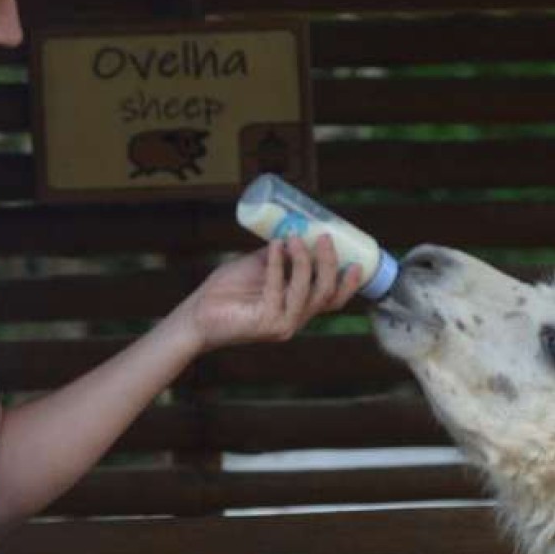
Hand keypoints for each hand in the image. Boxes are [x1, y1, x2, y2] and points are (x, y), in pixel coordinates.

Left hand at [175, 234, 364, 354]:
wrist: (196, 315)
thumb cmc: (226, 292)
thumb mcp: (259, 267)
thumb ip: (278, 255)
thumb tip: (295, 228)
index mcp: (296, 308)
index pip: (332, 301)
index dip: (349, 284)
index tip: (358, 262)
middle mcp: (293, 320)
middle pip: (326, 294)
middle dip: (330, 264)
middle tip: (325, 236)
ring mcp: (280, 325)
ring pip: (306, 292)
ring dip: (304, 262)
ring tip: (295, 237)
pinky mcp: (264, 325)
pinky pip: (277, 290)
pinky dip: (277, 265)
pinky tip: (273, 247)